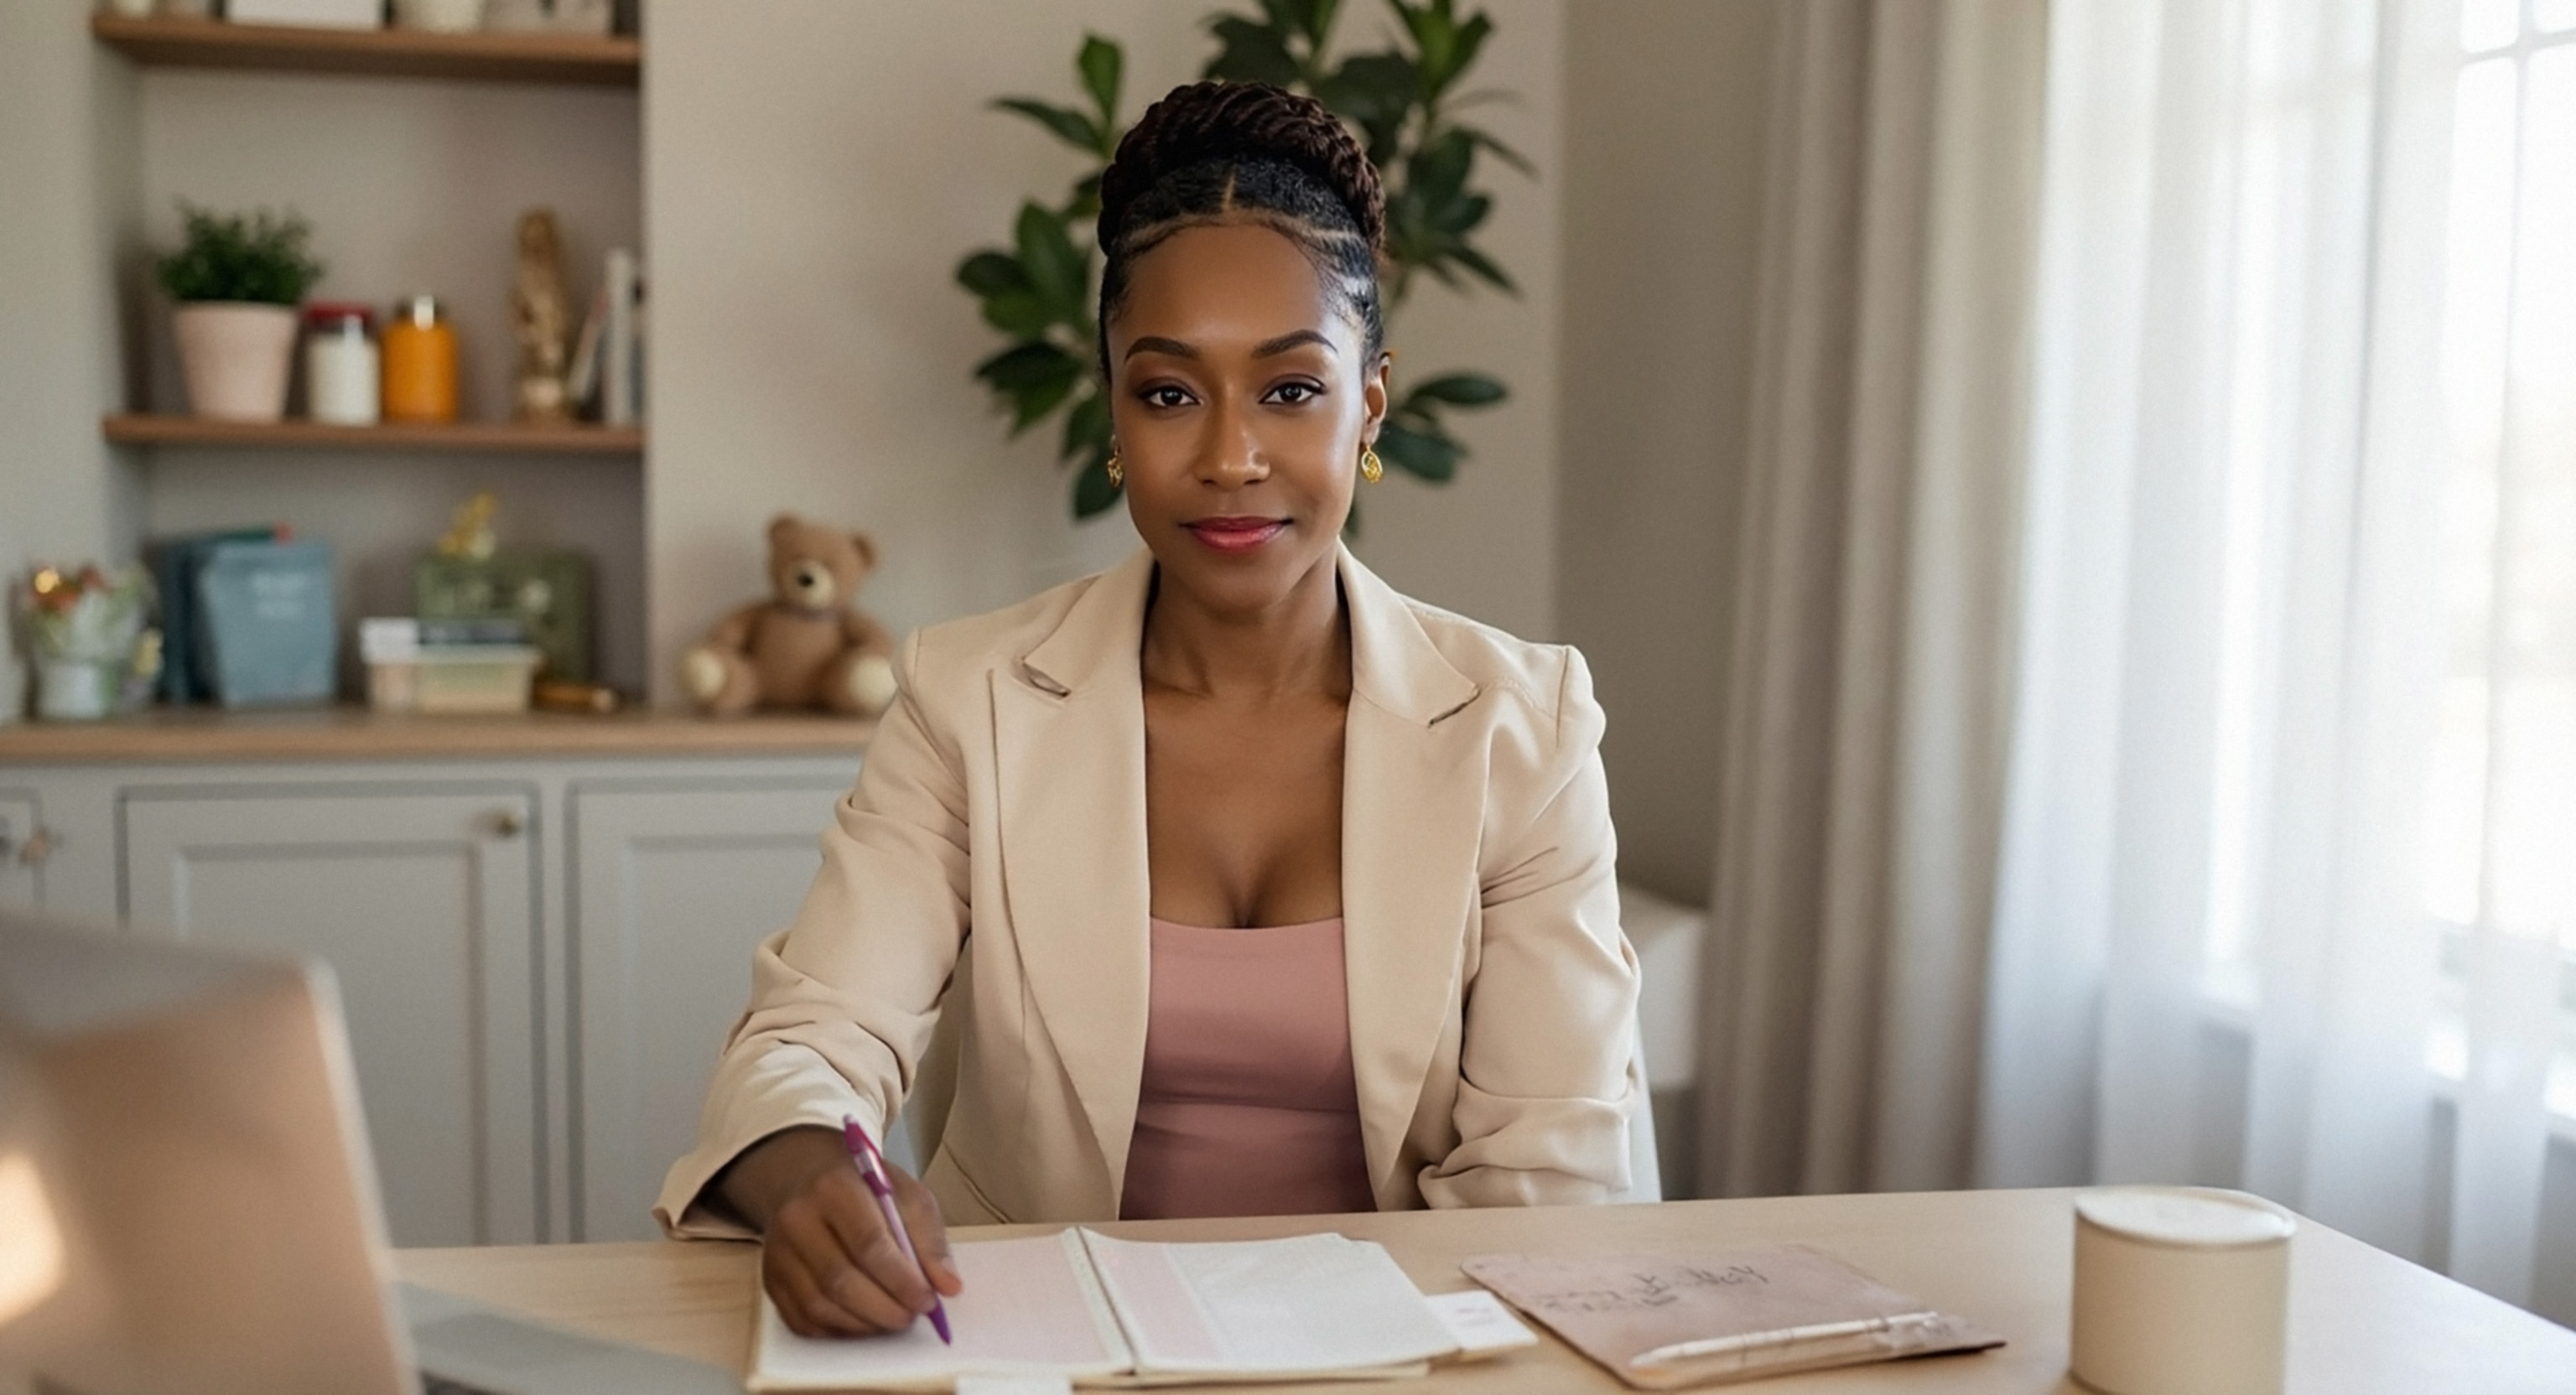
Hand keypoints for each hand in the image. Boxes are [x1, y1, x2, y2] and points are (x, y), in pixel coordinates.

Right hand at [716, 1125, 963, 1337]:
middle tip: (912, 1315)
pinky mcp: (770, 1279)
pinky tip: (863, 1322)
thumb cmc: (866, 1188)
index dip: (901, 1280)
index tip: (928, 1300)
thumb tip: (948, 1286)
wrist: (808, 1177)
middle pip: (840, 1279)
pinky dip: (838, 1330)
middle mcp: (797, 1218)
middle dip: (884, 1308)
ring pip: (819, 1305)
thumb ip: (929, 1239)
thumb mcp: (907, 1195)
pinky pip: (802, 1319)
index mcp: (834, 1187)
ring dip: (864, 1323)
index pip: (868, 1243)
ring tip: (892, 1319)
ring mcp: (778, 1251)